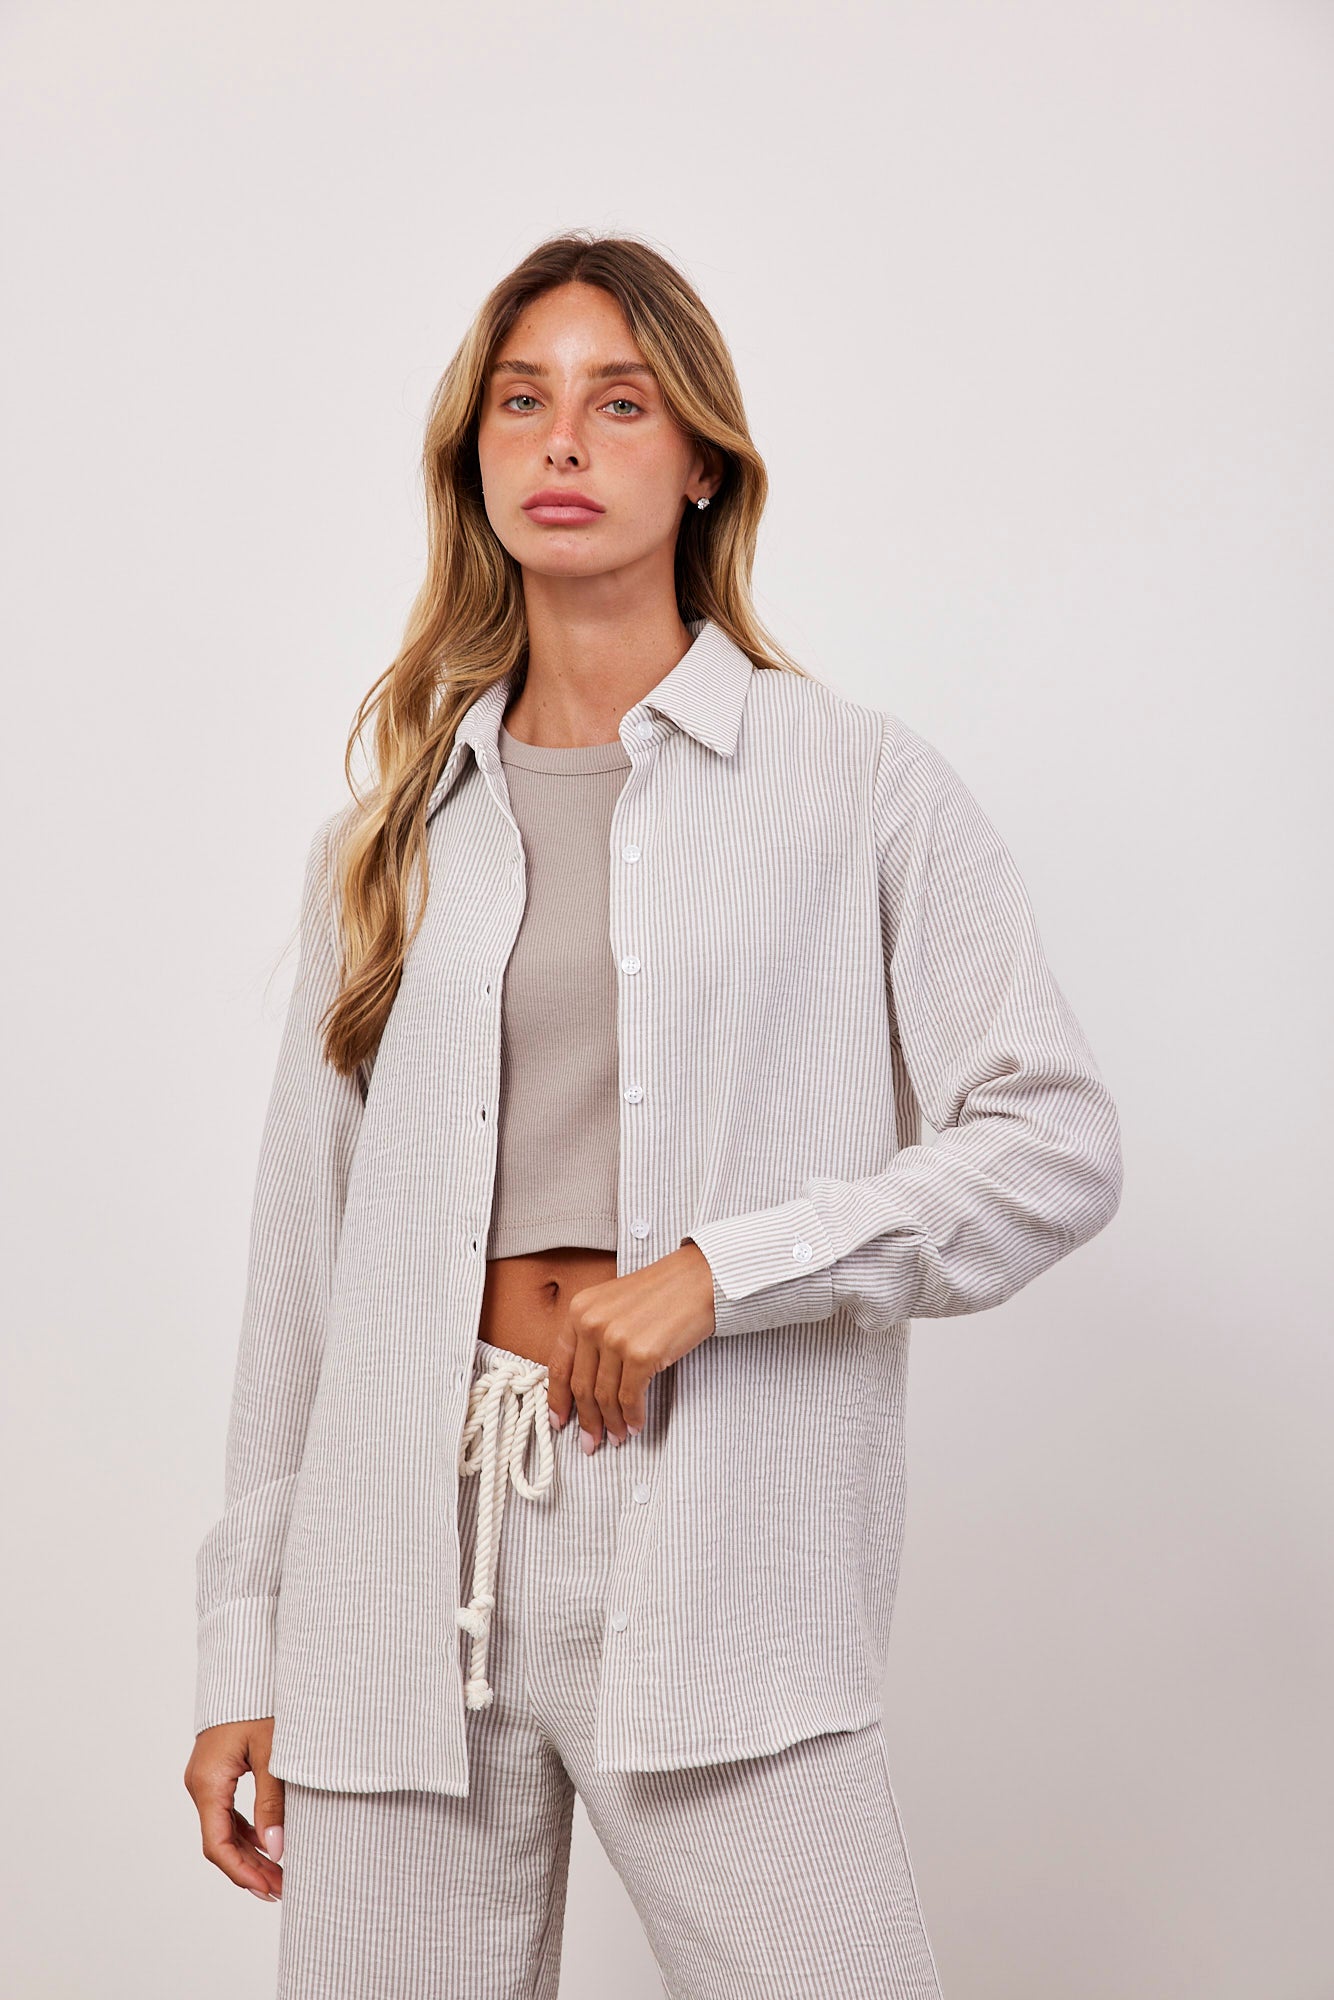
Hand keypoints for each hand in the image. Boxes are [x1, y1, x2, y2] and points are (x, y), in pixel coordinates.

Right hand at [184, 1718, 284, 1901]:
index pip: (218, 1845)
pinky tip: (268, 1843)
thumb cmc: (259, 1703)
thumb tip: (276, 1850)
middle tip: (282, 1888)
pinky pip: (227, 1812)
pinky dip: (246, 1831)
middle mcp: (200, 1785)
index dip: (242, 1872)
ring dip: (249, 1852)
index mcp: (208, 1783)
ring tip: (279, 1874)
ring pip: (223, 1829)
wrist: (245, 1667)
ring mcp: (206, 1779)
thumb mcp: (272, 1753)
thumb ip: (272, 1802)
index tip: (268, 1889)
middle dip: (250, 1869)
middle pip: (220, 1842)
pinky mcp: (215, 1773)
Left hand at [546, 1240, 715, 1449]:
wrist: (698, 1279)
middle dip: (585, 1420)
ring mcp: (615, 1339)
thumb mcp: (613, 1305)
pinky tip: (636, 1425)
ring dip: (611, 1423)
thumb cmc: (661, 1293)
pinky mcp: (641, 1354)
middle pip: (581, 1385)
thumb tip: (585, 1384)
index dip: (557, 1398)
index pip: (559, 1363)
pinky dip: (633, 1416)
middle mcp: (591, 1323)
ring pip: (605, 1396)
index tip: (559, 1421)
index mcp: (580, 1310)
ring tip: (618, 1436)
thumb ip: (594, 1336)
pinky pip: (630, 1397)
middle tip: (590, 1442)